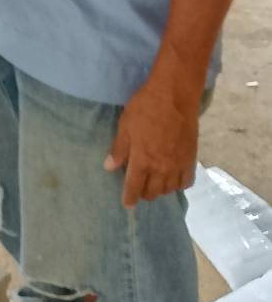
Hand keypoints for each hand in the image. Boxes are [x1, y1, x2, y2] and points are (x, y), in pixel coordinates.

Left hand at [104, 78, 198, 206]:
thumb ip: (119, 149)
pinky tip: (173, 180)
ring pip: (168, 189)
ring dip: (160, 190)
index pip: (134, 187)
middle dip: (144, 194)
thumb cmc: (145, 107)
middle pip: (152, 192)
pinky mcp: (191, 159)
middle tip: (139, 189)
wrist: (174, 96)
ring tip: (154, 184)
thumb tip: (109, 167)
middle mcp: (161, 168)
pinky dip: (177, 184)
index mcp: (142, 160)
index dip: (129, 198)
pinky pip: (185, 181)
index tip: (127, 205)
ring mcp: (177, 165)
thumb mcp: (125, 125)